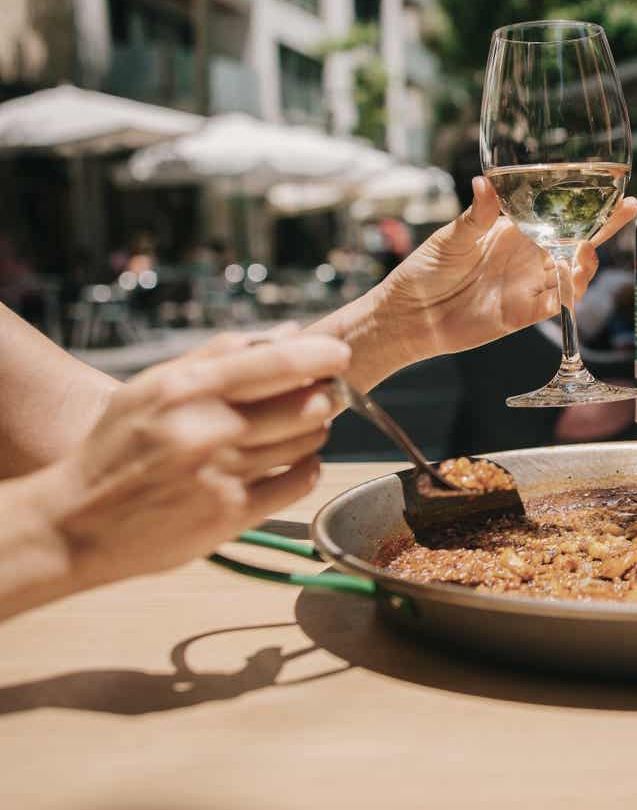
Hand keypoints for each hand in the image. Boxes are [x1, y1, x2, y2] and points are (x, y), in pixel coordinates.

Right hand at [28, 332, 349, 592]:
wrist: (74, 524)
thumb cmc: (117, 448)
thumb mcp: (152, 387)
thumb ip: (220, 355)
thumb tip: (288, 333)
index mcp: (187, 390)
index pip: (279, 364)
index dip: (322, 355)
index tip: (339, 354)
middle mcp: (208, 431)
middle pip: (307, 404)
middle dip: (322, 397)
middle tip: (316, 397)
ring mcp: (222, 475)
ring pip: (308, 443)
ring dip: (312, 432)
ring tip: (292, 430)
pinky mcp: (232, 515)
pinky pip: (300, 482)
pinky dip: (306, 469)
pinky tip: (289, 464)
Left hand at [373, 176, 636, 362]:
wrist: (411, 314)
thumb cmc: (426, 270)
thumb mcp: (451, 236)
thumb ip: (476, 215)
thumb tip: (485, 183)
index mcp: (514, 231)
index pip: (557, 214)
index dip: (585, 204)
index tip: (611, 188)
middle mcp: (528, 256)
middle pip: (576, 241)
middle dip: (605, 227)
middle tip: (624, 210)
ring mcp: (529, 285)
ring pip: (573, 273)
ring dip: (587, 261)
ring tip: (588, 248)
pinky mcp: (525, 313)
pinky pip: (558, 304)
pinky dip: (570, 293)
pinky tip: (573, 279)